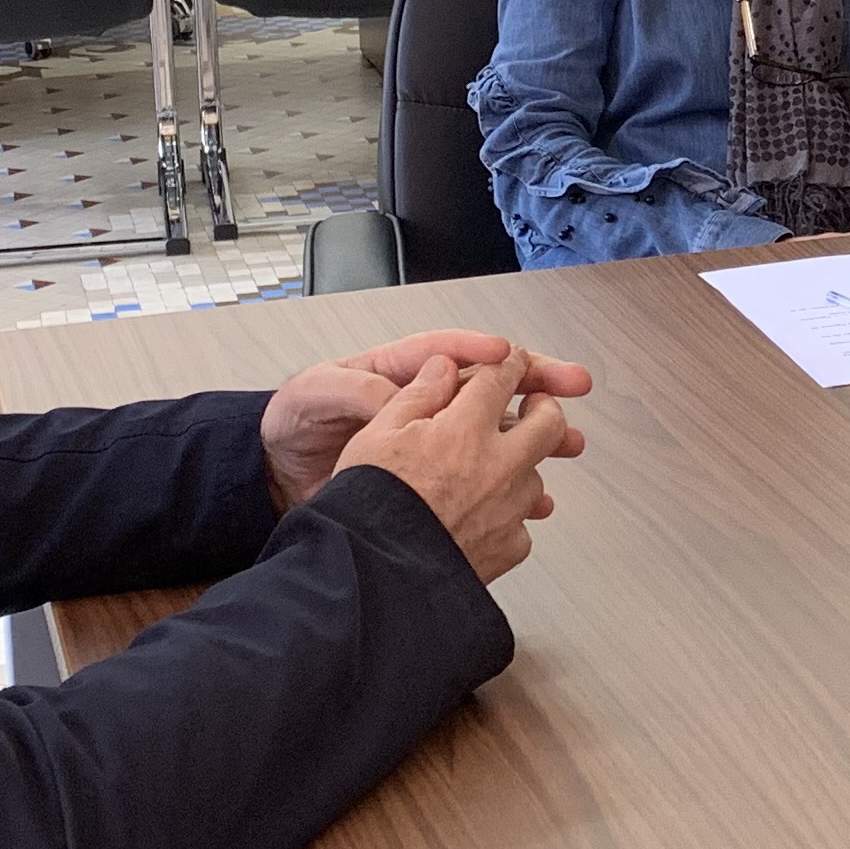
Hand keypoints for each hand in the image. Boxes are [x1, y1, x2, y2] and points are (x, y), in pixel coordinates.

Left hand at [261, 328, 591, 508]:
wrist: (276, 477)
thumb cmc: (293, 424)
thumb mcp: (315, 394)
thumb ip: (356, 388)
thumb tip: (397, 393)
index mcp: (398, 370)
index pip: (450, 352)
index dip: (481, 351)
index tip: (508, 355)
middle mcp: (425, 402)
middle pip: (493, 386)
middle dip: (537, 384)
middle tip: (572, 385)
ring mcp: (435, 441)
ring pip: (500, 432)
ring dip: (539, 435)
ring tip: (573, 443)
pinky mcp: (435, 480)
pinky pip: (487, 478)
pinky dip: (517, 486)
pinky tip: (539, 496)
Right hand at [342, 345, 581, 583]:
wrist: (372, 574)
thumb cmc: (369, 505)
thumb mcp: (377, 434)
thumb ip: (418, 394)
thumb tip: (443, 366)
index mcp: (465, 430)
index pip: (501, 378)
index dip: (509, 362)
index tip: (512, 360)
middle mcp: (498, 466)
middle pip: (548, 422)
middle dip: (544, 407)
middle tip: (533, 405)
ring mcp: (509, 509)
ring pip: (537, 474)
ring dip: (523, 466)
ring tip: (495, 470)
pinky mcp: (509, 547)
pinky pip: (523, 523)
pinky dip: (509, 517)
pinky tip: (483, 517)